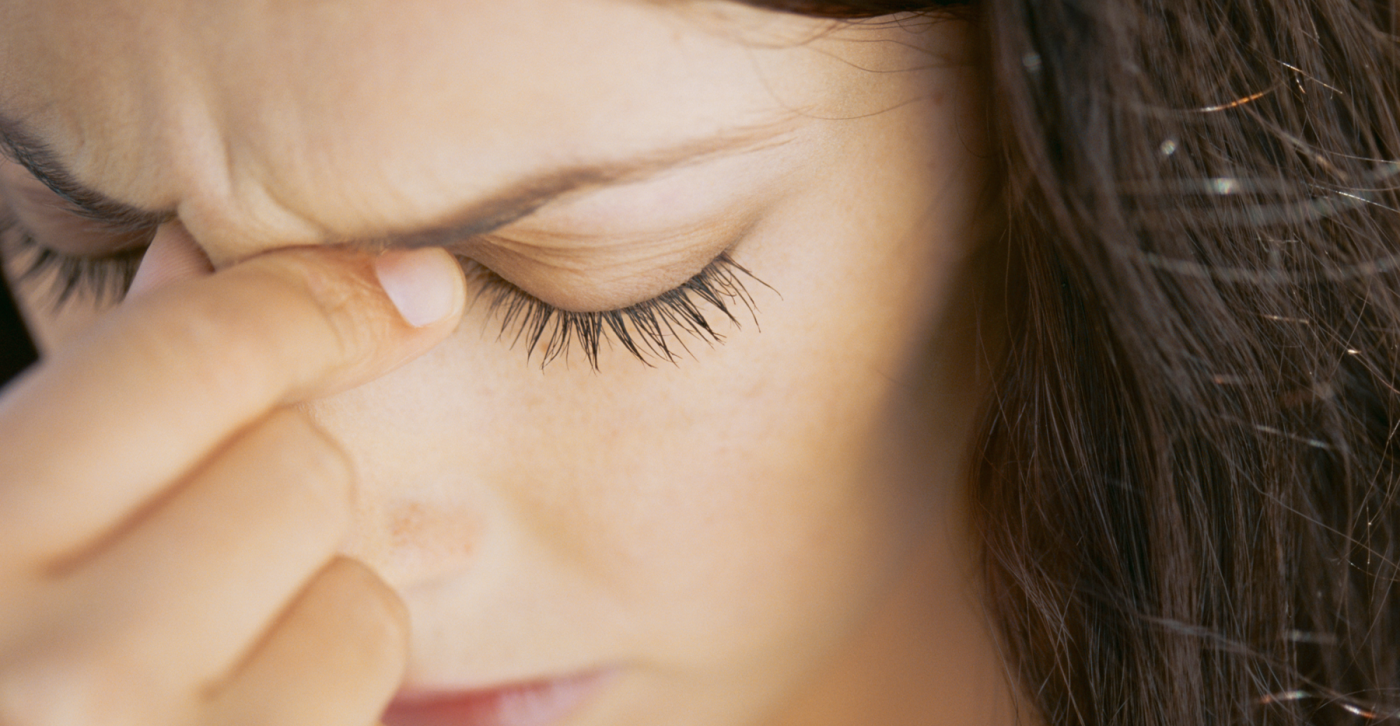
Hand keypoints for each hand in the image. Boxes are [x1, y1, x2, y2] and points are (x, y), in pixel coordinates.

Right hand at [0, 228, 465, 725]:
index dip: (316, 301)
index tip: (409, 290)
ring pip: (363, 603)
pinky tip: (250, 705)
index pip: (188, 361)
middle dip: (292, 487)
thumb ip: (91, 402)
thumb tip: (206, 253)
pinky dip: (336, 691)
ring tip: (223, 654)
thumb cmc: (0, 654)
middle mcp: (54, 676)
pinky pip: (369, 695)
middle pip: (300, 472)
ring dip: (325, 609)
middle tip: (225, 541)